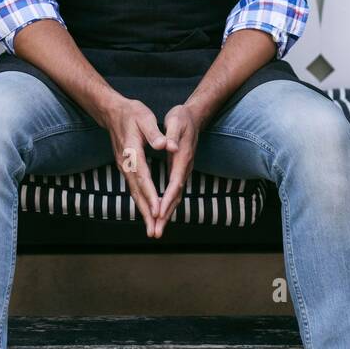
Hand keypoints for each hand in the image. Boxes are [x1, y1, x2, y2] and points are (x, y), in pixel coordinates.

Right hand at [101, 97, 170, 237]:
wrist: (112, 112)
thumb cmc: (132, 113)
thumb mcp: (145, 117)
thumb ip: (155, 133)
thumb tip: (166, 145)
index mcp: (132, 152)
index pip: (143, 177)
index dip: (151, 195)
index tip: (158, 211)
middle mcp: (126, 164)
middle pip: (137, 192)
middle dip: (147, 212)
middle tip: (154, 231)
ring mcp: (124, 167)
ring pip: (134, 193)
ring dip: (143, 212)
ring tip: (152, 229)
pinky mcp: (125, 168)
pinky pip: (133, 189)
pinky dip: (140, 202)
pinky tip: (146, 212)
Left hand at [152, 103, 199, 237]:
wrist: (193, 116)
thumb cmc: (182, 117)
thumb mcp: (176, 121)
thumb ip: (171, 134)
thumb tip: (170, 147)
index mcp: (182, 157)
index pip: (175, 182)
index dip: (166, 199)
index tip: (158, 213)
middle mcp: (184, 167)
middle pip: (176, 196)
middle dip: (165, 215)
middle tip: (156, 232)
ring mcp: (183, 171)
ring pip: (175, 197)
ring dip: (166, 214)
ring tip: (156, 230)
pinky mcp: (179, 171)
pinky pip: (173, 192)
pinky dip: (167, 205)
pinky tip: (159, 214)